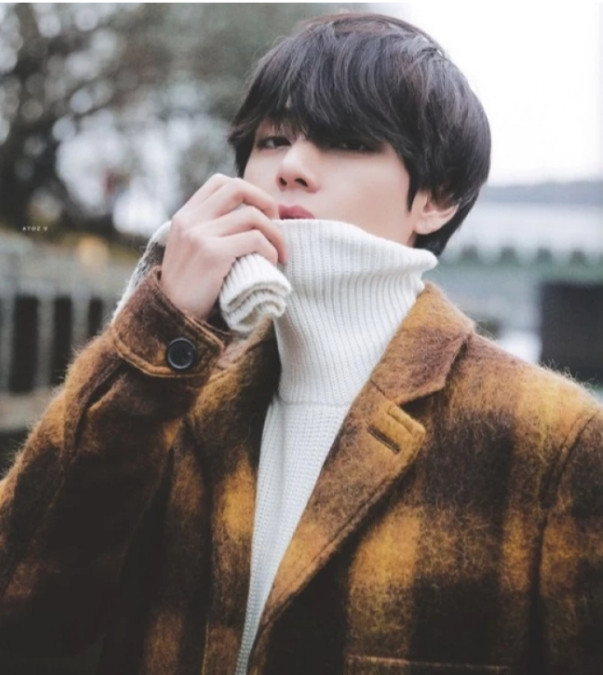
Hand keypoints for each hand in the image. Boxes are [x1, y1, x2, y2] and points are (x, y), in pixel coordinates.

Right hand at [160, 174, 286, 320]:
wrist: (172, 317)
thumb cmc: (190, 290)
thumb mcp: (191, 251)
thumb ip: (210, 231)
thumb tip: (252, 219)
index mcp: (185, 216)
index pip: (220, 182)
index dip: (249, 192)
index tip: (262, 214)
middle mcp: (190, 220)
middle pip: (238, 188)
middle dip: (266, 202)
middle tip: (277, 226)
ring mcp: (200, 235)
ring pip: (252, 216)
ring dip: (275, 234)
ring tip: (278, 254)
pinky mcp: (213, 254)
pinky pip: (255, 240)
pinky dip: (270, 251)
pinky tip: (270, 264)